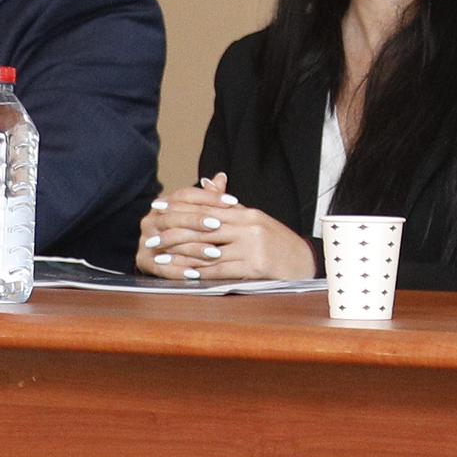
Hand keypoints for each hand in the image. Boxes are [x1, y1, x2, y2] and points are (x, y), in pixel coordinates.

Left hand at [136, 174, 314, 285]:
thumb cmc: (277, 243)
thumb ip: (229, 207)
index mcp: (247, 213)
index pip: (208, 206)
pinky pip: (222, 269)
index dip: (180, 206)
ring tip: (160, 258)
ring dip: (181, 255)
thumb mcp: (255, 220)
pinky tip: (184, 273)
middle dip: (173, 232)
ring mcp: (252, 246)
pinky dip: (201, 272)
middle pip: (203, 227)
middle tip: (151, 236)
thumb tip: (208, 183)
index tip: (158, 207)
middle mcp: (248, 226)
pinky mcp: (255, 266)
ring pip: (209, 250)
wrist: (305, 263)